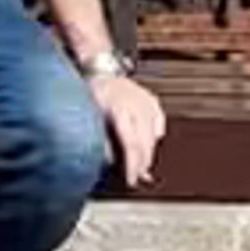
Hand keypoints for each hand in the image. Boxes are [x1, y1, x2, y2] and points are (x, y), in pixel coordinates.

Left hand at [92, 66, 167, 193]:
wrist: (102, 71)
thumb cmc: (94, 92)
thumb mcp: (90, 115)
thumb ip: (100, 138)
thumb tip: (110, 160)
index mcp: (120, 108)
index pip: (132, 143)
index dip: (133, 165)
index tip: (132, 179)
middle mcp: (137, 104)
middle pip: (146, 142)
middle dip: (142, 164)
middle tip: (136, 178)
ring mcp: (147, 102)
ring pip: (154, 136)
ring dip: (148, 153)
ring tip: (141, 168)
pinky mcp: (153, 102)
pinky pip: (159, 125)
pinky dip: (154, 138)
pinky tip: (147, 146)